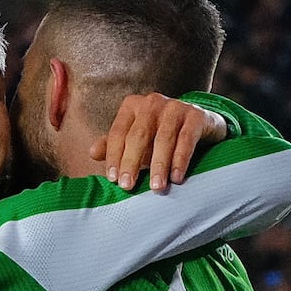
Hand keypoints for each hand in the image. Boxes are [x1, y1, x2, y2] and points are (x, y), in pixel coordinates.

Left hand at [90, 93, 228, 191]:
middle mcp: (152, 102)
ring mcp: (175, 107)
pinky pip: (186, 140)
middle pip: (138, 135)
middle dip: (131, 162)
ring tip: (156, 187)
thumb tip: (92, 153)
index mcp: (132, 106)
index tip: (112, 179)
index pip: (118, 133)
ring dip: (158, 165)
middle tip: (128, 187)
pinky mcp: (196, 116)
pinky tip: (177, 177)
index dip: (114, 156)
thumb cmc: (158, 135)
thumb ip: (114, 146)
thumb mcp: (134, 141)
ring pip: (163, 139)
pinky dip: (180, 160)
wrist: (198, 124)